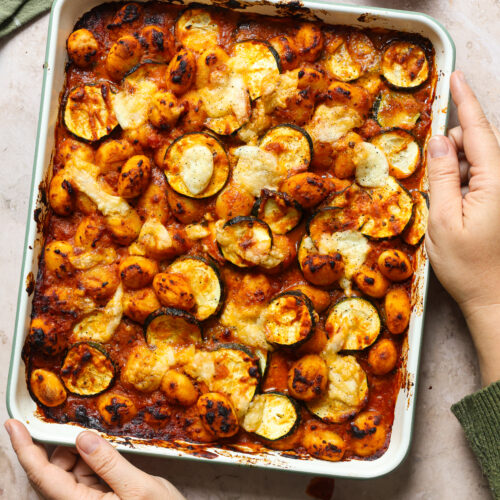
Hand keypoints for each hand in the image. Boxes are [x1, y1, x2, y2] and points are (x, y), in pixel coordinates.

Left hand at [5, 419, 184, 499]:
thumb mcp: (139, 488)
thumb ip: (109, 463)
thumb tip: (82, 437)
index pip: (44, 476)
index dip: (25, 450)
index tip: (12, 426)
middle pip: (56, 472)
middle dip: (67, 448)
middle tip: (91, 432)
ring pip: (71, 472)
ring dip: (83, 454)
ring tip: (109, 448)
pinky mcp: (99, 499)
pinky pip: (86, 475)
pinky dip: (94, 461)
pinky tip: (110, 456)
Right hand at [426, 70, 499, 385]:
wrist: (495, 298)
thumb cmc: (468, 266)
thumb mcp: (443, 221)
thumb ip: (442, 177)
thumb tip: (439, 141)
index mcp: (495, 182)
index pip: (479, 130)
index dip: (465, 102)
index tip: (455, 77)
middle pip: (478, 143)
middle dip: (452, 146)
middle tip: (433, 172)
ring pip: (478, 160)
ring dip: (456, 167)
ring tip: (444, 200)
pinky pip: (481, 177)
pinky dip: (462, 180)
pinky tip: (453, 203)